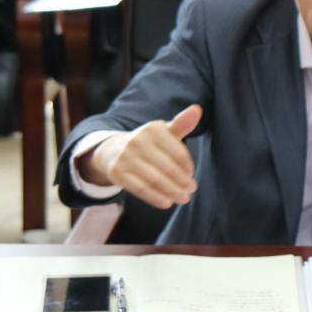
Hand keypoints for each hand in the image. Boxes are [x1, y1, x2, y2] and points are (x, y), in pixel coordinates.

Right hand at [86, 105, 202, 208]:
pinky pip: (140, 189)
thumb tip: (197, 109)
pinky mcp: (118, 173)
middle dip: (182, 182)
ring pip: (155, 179)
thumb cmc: (148, 143)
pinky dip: (156, 198)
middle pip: (167, 167)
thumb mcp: (164, 132)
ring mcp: (126, 157)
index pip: (178, 152)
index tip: (192, 176)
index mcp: (153, 129)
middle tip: (191, 190)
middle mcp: (138, 141)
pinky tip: (167, 202)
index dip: (188, 167)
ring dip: (172, 192)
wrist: (114, 151)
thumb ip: (182, 124)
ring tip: (183, 198)